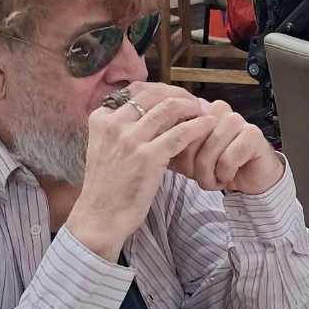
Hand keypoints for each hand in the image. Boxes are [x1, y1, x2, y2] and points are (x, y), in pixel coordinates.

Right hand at [67, 88, 216, 259]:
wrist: (100, 217)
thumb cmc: (107, 186)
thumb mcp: (105, 148)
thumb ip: (122, 128)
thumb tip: (153, 113)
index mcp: (101, 119)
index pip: (137, 92)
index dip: (162, 92)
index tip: (176, 98)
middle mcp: (114, 124)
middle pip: (154, 94)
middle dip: (179, 94)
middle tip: (194, 102)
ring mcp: (130, 139)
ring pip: (169, 109)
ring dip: (191, 107)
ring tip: (203, 112)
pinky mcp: (148, 157)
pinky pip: (180, 133)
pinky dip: (198, 126)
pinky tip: (208, 125)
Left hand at [132, 86, 283, 194]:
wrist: (248, 178)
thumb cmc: (213, 165)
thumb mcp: (182, 154)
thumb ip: (164, 141)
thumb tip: (139, 138)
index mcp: (197, 108)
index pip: (174, 121)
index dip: (173, 148)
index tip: (177, 166)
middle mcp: (216, 109)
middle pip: (189, 136)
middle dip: (190, 164)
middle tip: (196, 176)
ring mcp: (236, 119)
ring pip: (209, 149)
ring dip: (207, 173)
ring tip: (211, 181)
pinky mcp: (252, 135)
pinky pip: (228, 158)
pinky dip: (223, 175)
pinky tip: (225, 179)